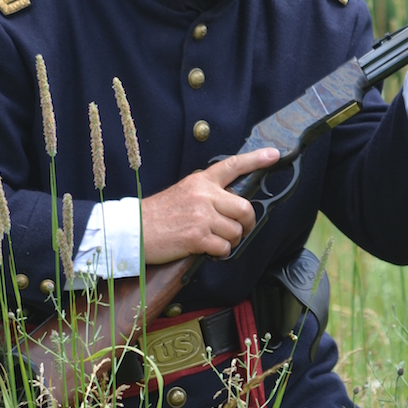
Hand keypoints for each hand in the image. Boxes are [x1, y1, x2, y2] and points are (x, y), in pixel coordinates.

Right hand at [139, 148, 280, 263]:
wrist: (133, 231)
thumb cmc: (157, 215)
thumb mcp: (182, 192)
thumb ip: (205, 193)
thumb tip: (230, 203)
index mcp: (200, 181)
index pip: (232, 166)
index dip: (256, 160)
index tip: (273, 155)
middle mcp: (204, 195)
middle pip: (244, 208)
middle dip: (247, 223)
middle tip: (241, 230)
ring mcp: (201, 216)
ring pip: (236, 231)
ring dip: (230, 241)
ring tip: (215, 241)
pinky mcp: (197, 237)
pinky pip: (224, 248)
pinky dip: (220, 253)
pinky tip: (207, 250)